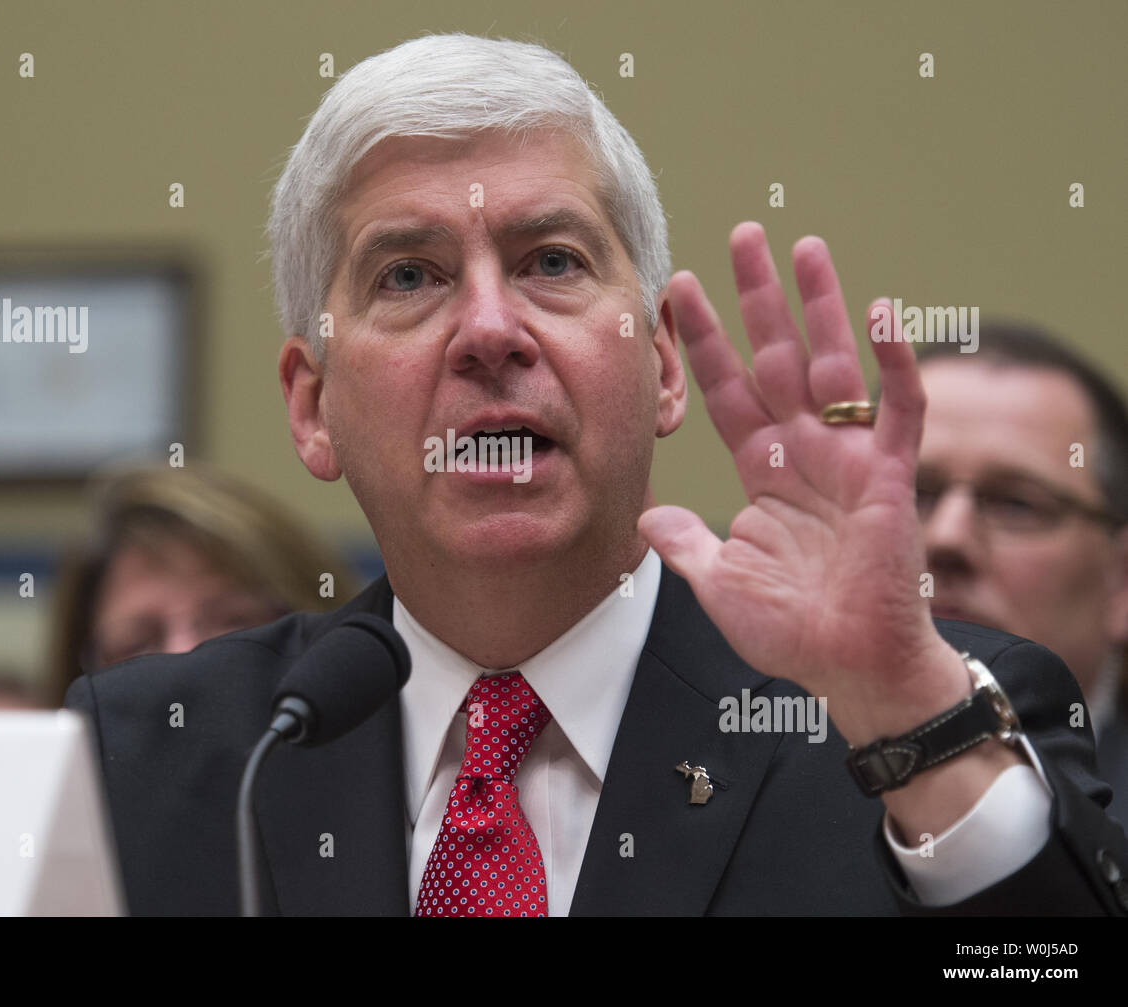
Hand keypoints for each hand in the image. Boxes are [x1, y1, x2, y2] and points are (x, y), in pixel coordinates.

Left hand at [639, 222, 965, 745]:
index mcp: (762, 470)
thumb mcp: (718, 582)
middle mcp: (803, 451)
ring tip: (805, 246)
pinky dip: (893, 362)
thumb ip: (685, 542)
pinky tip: (882, 312)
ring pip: (834, 365)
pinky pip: (898, 407)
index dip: (703, 341)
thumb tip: (647, 514)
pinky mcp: (890, 475)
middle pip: (778, 357)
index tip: (678, 289)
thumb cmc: (790, 630)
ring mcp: (848, 457)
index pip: (727, 390)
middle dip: (760, 299)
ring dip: (821, 306)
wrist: (848, 665)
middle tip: (744, 236)